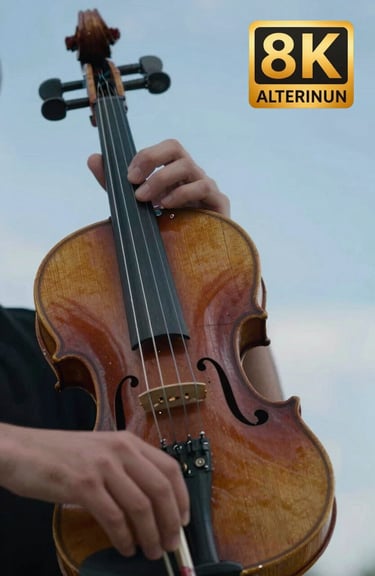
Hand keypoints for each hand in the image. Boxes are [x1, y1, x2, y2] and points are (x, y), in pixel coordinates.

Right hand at [0, 424, 188, 559]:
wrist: (23, 451)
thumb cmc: (62, 455)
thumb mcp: (101, 452)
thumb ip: (126, 468)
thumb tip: (152, 504)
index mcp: (128, 441)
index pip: (169, 468)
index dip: (182, 497)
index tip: (183, 520)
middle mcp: (120, 450)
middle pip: (160, 489)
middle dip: (171, 522)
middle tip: (171, 544)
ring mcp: (102, 467)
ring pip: (141, 506)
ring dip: (150, 535)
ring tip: (150, 551)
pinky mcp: (83, 485)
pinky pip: (114, 517)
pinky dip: (124, 537)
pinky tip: (125, 547)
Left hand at [88, 138, 229, 216]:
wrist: (191, 262)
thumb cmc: (166, 230)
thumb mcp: (136, 206)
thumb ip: (115, 185)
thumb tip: (93, 158)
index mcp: (175, 173)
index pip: (164, 149)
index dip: (145, 155)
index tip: (128, 176)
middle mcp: (192, 176)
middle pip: (176, 148)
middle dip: (151, 159)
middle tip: (132, 181)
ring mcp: (207, 188)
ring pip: (188, 167)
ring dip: (161, 179)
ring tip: (145, 199)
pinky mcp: (219, 204)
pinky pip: (203, 188)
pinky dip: (181, 194)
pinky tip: (166, 207)